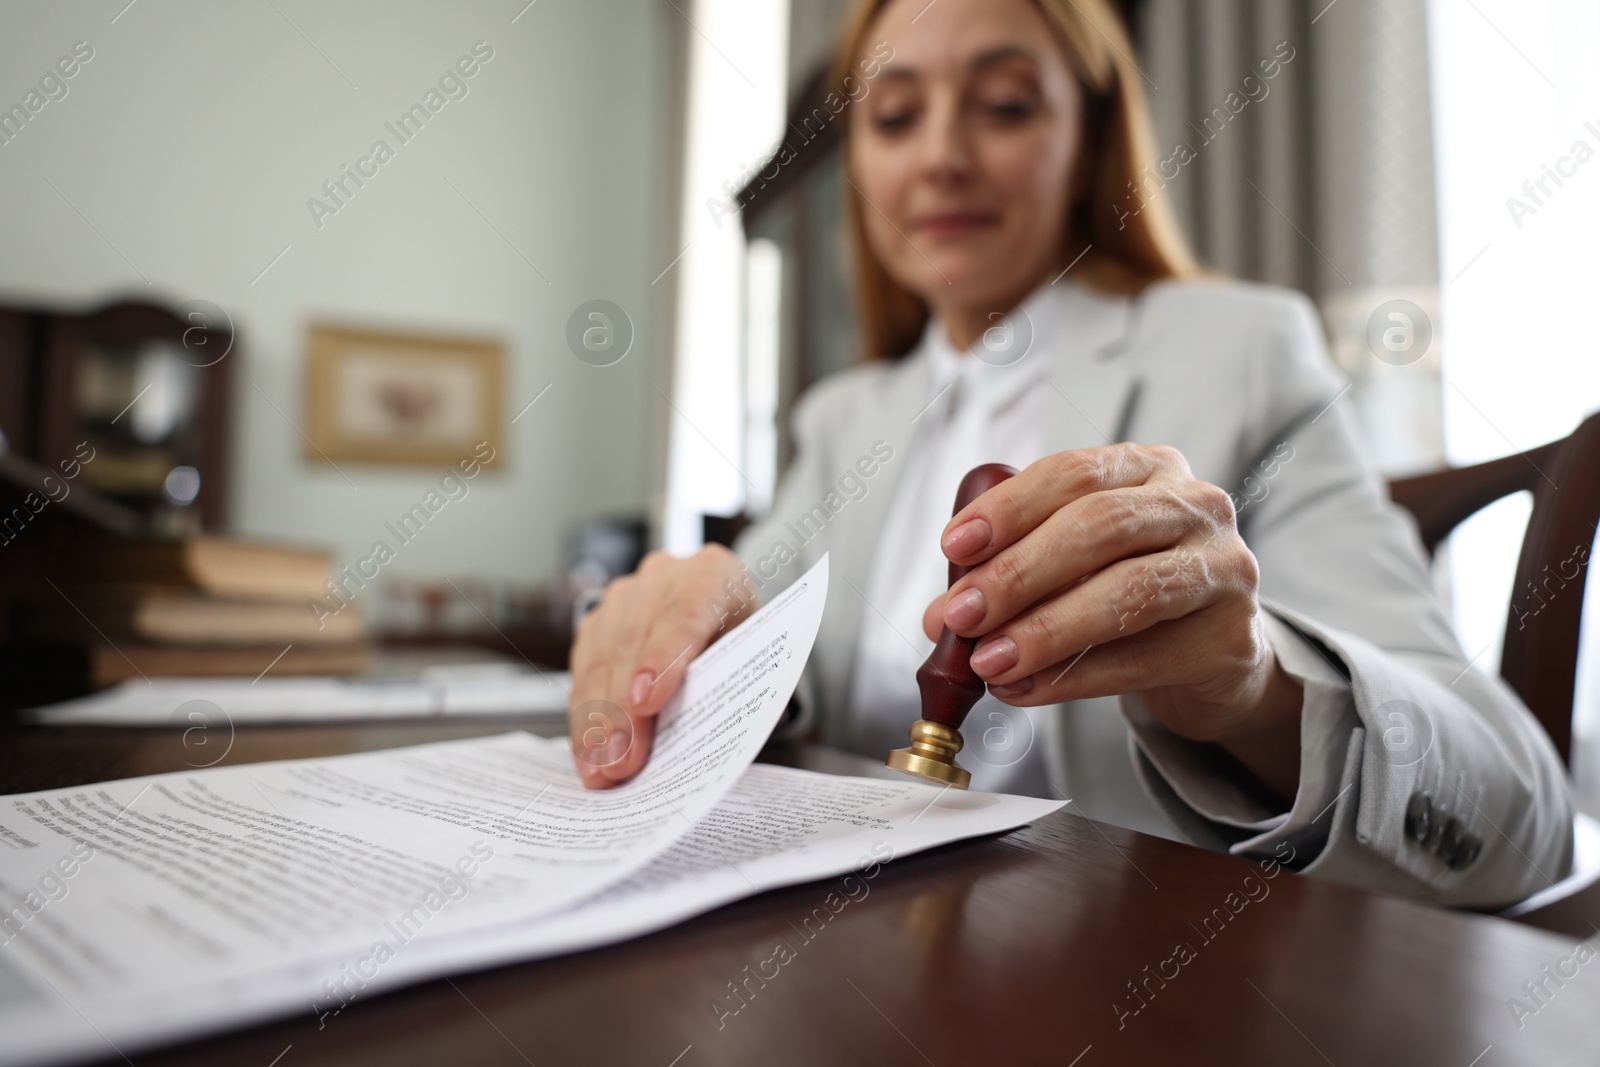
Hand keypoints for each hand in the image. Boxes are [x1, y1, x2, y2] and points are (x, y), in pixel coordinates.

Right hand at [567, 545, 756, 788]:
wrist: (723, 611)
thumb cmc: (741, 641)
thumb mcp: (754, 658)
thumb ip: (734, 688)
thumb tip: (707, 746)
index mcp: (713, 576)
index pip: (684, 613)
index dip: (662, 658)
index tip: (645, 702)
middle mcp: (663, 578)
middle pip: (634, 643)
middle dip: (623, 710)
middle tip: (621, 762)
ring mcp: (625, 597)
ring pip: (601, 657)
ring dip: (597, 719)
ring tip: (601, 768)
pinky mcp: (598, 622)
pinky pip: (583, 669)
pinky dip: (585, 715)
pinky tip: (588, 751)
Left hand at [920, 444, 1303, 799]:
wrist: (1216, 653)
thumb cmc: (1132, 592)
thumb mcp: (1074, 567)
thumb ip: (1013, 576)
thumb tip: (940, 615)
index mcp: (1149, 468)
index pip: (1073, 473)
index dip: (1010, 508)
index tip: (954, 546)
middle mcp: (1195, 506)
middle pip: (1099, 527)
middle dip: (1019, 573)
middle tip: (962, 614)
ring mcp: (1223, 569)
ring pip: (1126, 593)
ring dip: (1045, 630)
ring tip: (989, 662)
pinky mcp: (1229, 638)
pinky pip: (1141, 659)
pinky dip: (1072, 678)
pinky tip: (1025, 689)